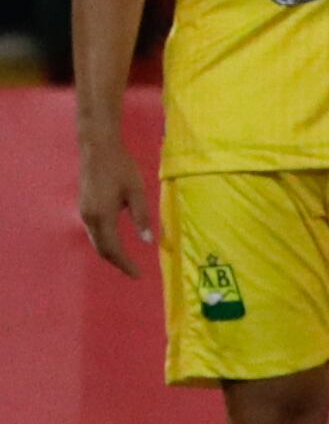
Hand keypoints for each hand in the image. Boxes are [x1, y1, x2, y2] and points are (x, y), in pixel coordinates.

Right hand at [78, 130, 156, 278]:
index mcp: (103, 216)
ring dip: (110, 252)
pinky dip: (105, 241)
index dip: (125, 264)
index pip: (113, 249)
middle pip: (102, 249)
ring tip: (127, 260)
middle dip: (118, 262)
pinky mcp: (85, 206)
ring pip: (96, 241)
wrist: (97, 148)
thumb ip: (142, 217)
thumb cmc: (121, 167)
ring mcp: (84, 212)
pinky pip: (93, 232)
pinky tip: (115, 241)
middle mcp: (89, 218)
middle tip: (134, 271)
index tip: (138, 275)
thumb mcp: (137, 191)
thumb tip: (149, 242)